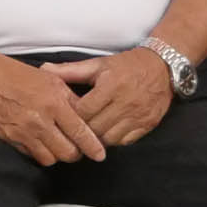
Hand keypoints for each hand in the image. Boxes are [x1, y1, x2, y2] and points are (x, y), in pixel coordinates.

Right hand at [0, 55, 107, 165]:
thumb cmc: (18, 75)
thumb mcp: (51, 79)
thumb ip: (70, 99)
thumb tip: (86, 115)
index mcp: (54, 103)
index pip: (80, 132)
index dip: (92, 147)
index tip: (100, 155)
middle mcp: (40, 121)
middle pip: (67, 152)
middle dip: (76, 153)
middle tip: (77, 147)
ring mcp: (24, 133)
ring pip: (50, 159)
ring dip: (57, 154)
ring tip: (58, 145)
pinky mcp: (11, 139)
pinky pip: (32, 155)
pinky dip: (40, 152)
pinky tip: (41, 143)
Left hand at [48, 48, 175, 147]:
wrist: (163, 67)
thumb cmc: (126, 65)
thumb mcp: (98, 65)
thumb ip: (70, 70)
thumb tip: (44, 70)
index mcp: (111, 86)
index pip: (84, 111)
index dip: (72, 116)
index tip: (66, 116)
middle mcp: (126, 102)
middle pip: (95, 128)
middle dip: (82, 130)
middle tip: (73, 129)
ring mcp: (138, 116)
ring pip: (109, 138)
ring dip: (97, 137)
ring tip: (89, 132)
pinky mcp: (148, 125)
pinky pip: (125, 141)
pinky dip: (113, 139)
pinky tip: (106, 132)